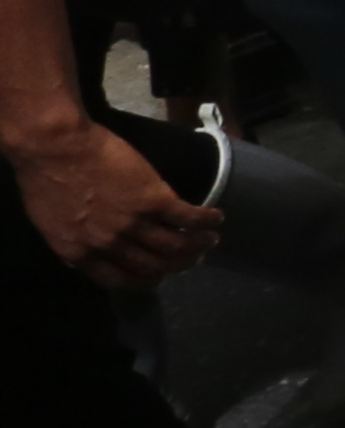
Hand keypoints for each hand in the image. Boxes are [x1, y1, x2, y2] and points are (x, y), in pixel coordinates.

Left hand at [11, 119, 216, 288]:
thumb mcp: (50, 224)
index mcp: (82, 254)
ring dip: (199, 245)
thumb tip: (93, 250)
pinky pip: (187, 217)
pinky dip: (206, 221)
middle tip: (193, 258)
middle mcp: (111, 245)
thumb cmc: (45, 179)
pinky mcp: (153, 199)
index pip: (121, 281)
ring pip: (176, 246)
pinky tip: (216, 218)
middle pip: (155, 266)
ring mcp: (134, 223)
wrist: (54, 147)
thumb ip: (75, 243)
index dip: (146, 280)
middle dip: (179, 265)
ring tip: (211, 240)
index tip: (159, 274)